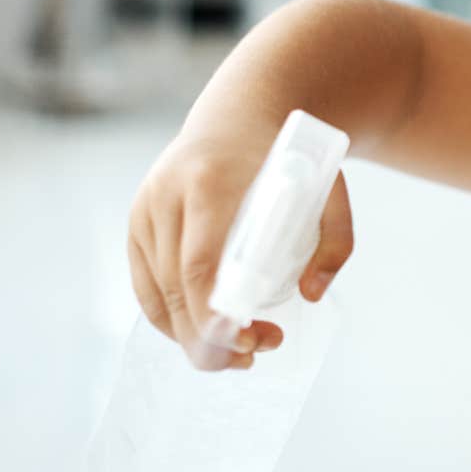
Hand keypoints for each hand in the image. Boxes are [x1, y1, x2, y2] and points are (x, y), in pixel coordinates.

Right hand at [125, 123, 353, 370]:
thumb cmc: (287, 158)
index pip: (199, 266)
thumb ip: (334, 241)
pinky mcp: (136, 222)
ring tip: (240, 353)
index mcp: (211, 183)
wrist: (238, 114)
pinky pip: (147, 287)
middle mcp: (167, 195)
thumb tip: (311, 295)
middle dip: (210, 338)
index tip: (248, 343)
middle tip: (254, 357)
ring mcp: (145, 209)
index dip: (214, 316)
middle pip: (176, 288)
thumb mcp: (329, 189)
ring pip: (157, 295)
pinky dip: (172, 319)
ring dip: (194, 336)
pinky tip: (204, 334)